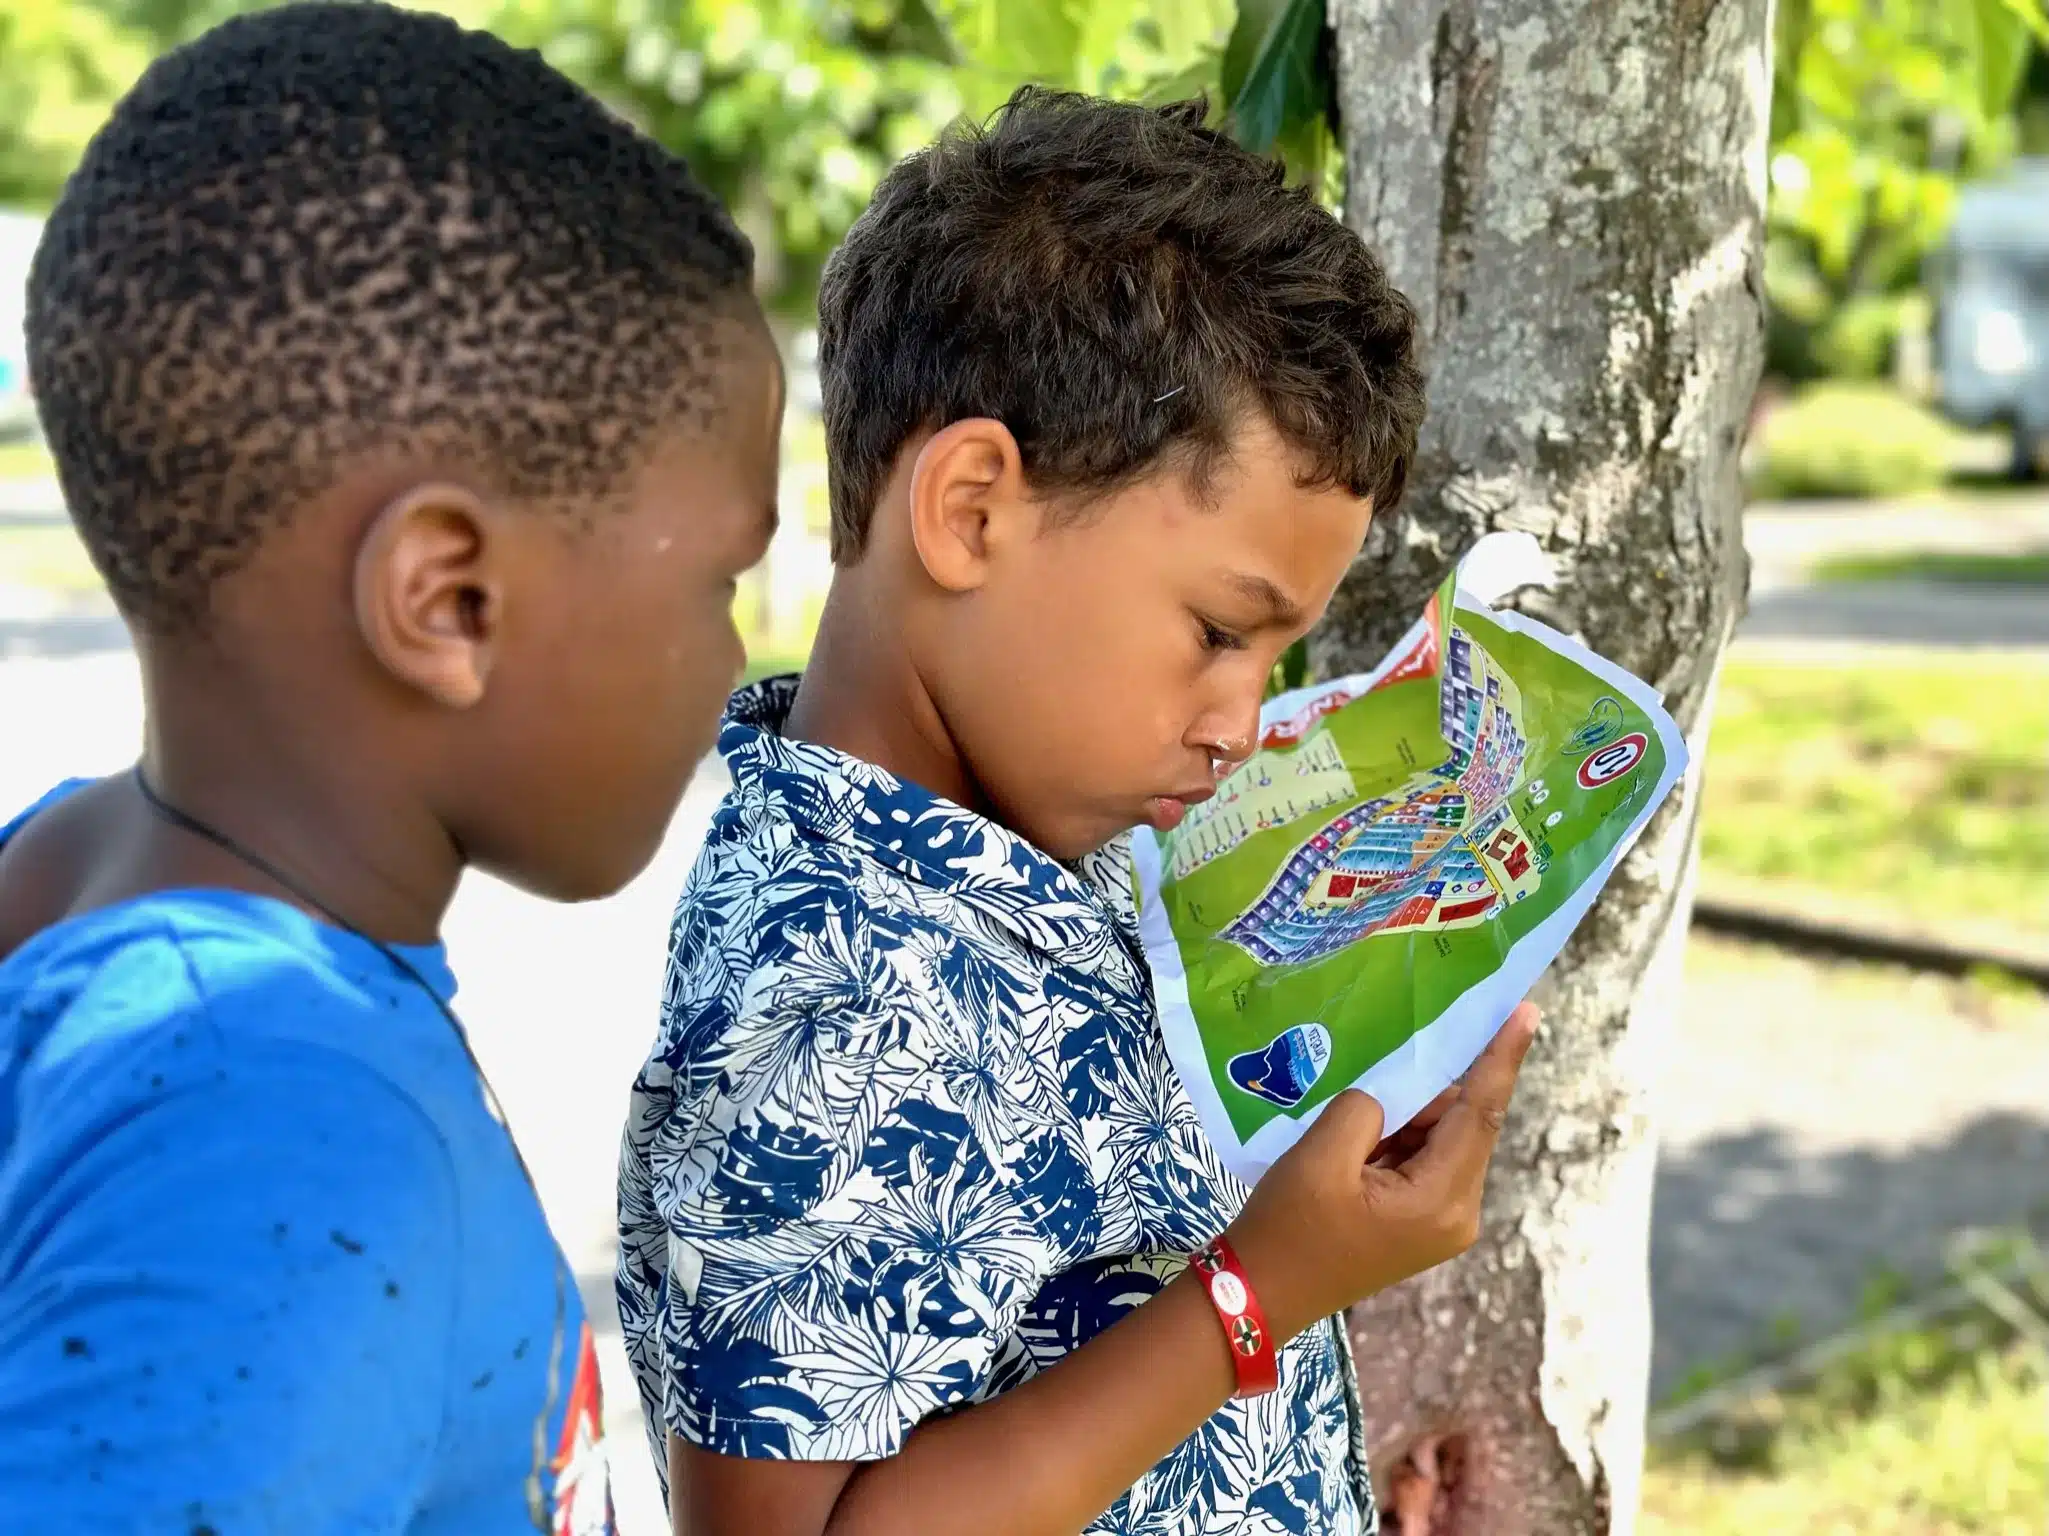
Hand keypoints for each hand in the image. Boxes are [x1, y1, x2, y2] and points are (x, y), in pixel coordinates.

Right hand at [1223, 1003, 1540, 1343]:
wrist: (1259, 1295)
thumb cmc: (1289, 1230)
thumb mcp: (1322, 1155)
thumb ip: (1368, 1106)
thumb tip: (1388, 1096)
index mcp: (1443, 1199)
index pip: (1481, 1113)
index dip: (1502, 1058)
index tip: (1526, 1010)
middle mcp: (1458, 1213)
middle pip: (1461, 1123)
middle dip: (1422, 1092)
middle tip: (1373, 1073)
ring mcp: (1442, 1221)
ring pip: (1438, 1138)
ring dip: (1401, 1117)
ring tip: (1344, 1126)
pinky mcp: (1420, 1221)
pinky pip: (1420, 1159)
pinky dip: (1393, 1139)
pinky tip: (1350, 1142)